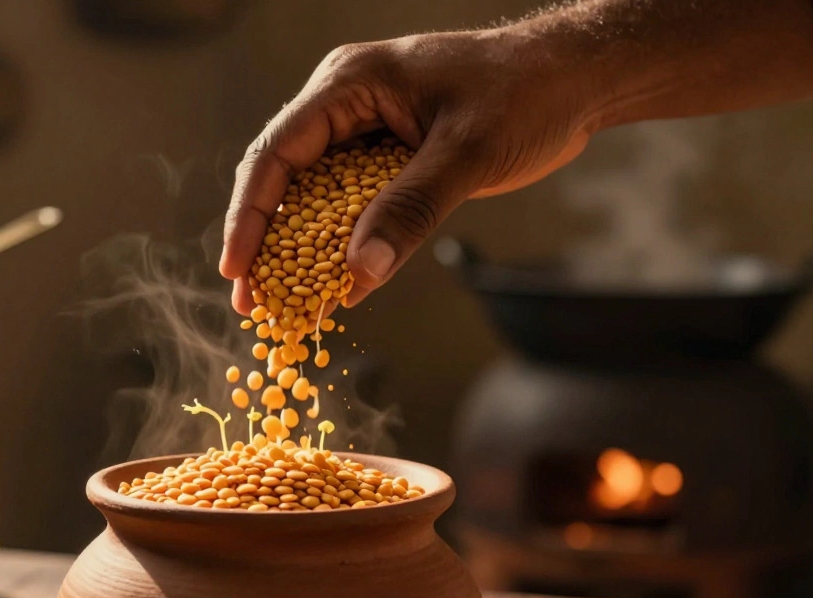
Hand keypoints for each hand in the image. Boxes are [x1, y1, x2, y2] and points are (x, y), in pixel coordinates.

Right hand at [219, 28, 601, 312]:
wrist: (576, 79)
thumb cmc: (526, 95)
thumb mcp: (467, 154)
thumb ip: (410, 210)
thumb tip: (358, 274)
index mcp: (349, 84)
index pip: (276, 153)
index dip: (249, 215)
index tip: (236, 270)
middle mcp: (345, 103)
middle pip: (282, 177)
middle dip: (264, 241)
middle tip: (251, 303)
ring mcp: (364, 129)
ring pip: (312, 195)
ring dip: (297, 248)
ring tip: (281, 303)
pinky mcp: (388, 155)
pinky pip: (349, 203)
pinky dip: (338, 243)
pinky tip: (331, 284)